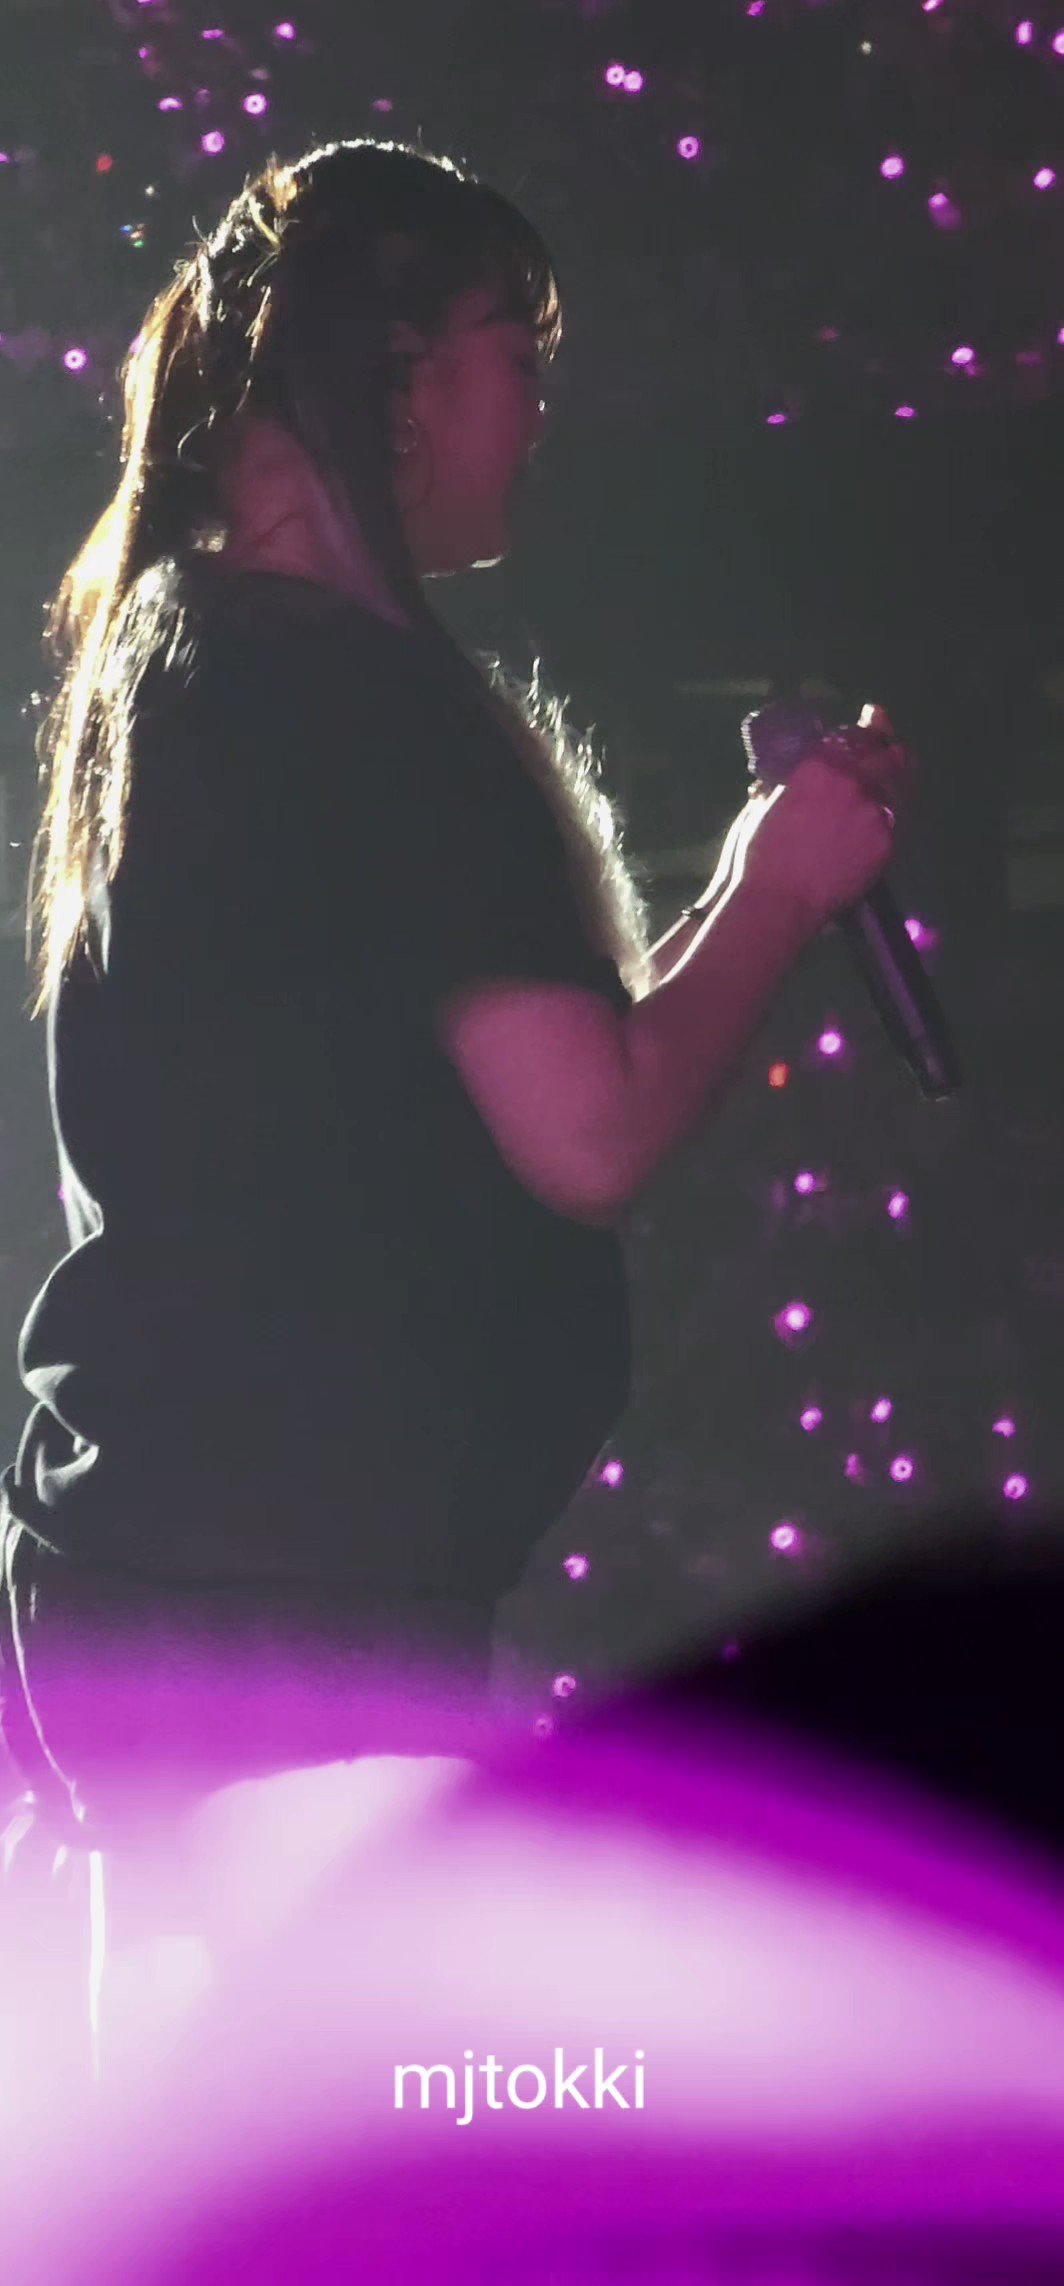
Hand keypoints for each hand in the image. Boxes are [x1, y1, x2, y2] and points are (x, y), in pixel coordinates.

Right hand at [713, 704, 918, 935]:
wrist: (775, 901)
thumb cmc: (757, 855)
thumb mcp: (762, 805)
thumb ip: (781, 784)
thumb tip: (784, 779)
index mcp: (819, 766)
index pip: (856, 736)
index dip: (870, 725)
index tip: (873, 716)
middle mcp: (853, 782)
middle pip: (889, 755)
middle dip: (891, 749)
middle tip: (891, 748)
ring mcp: (873, 813)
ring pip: (898, 788)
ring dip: (894, 784)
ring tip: (888, 788)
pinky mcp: (884, 844)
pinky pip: (893, 823)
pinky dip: (887, 819)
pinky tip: (878, 824)